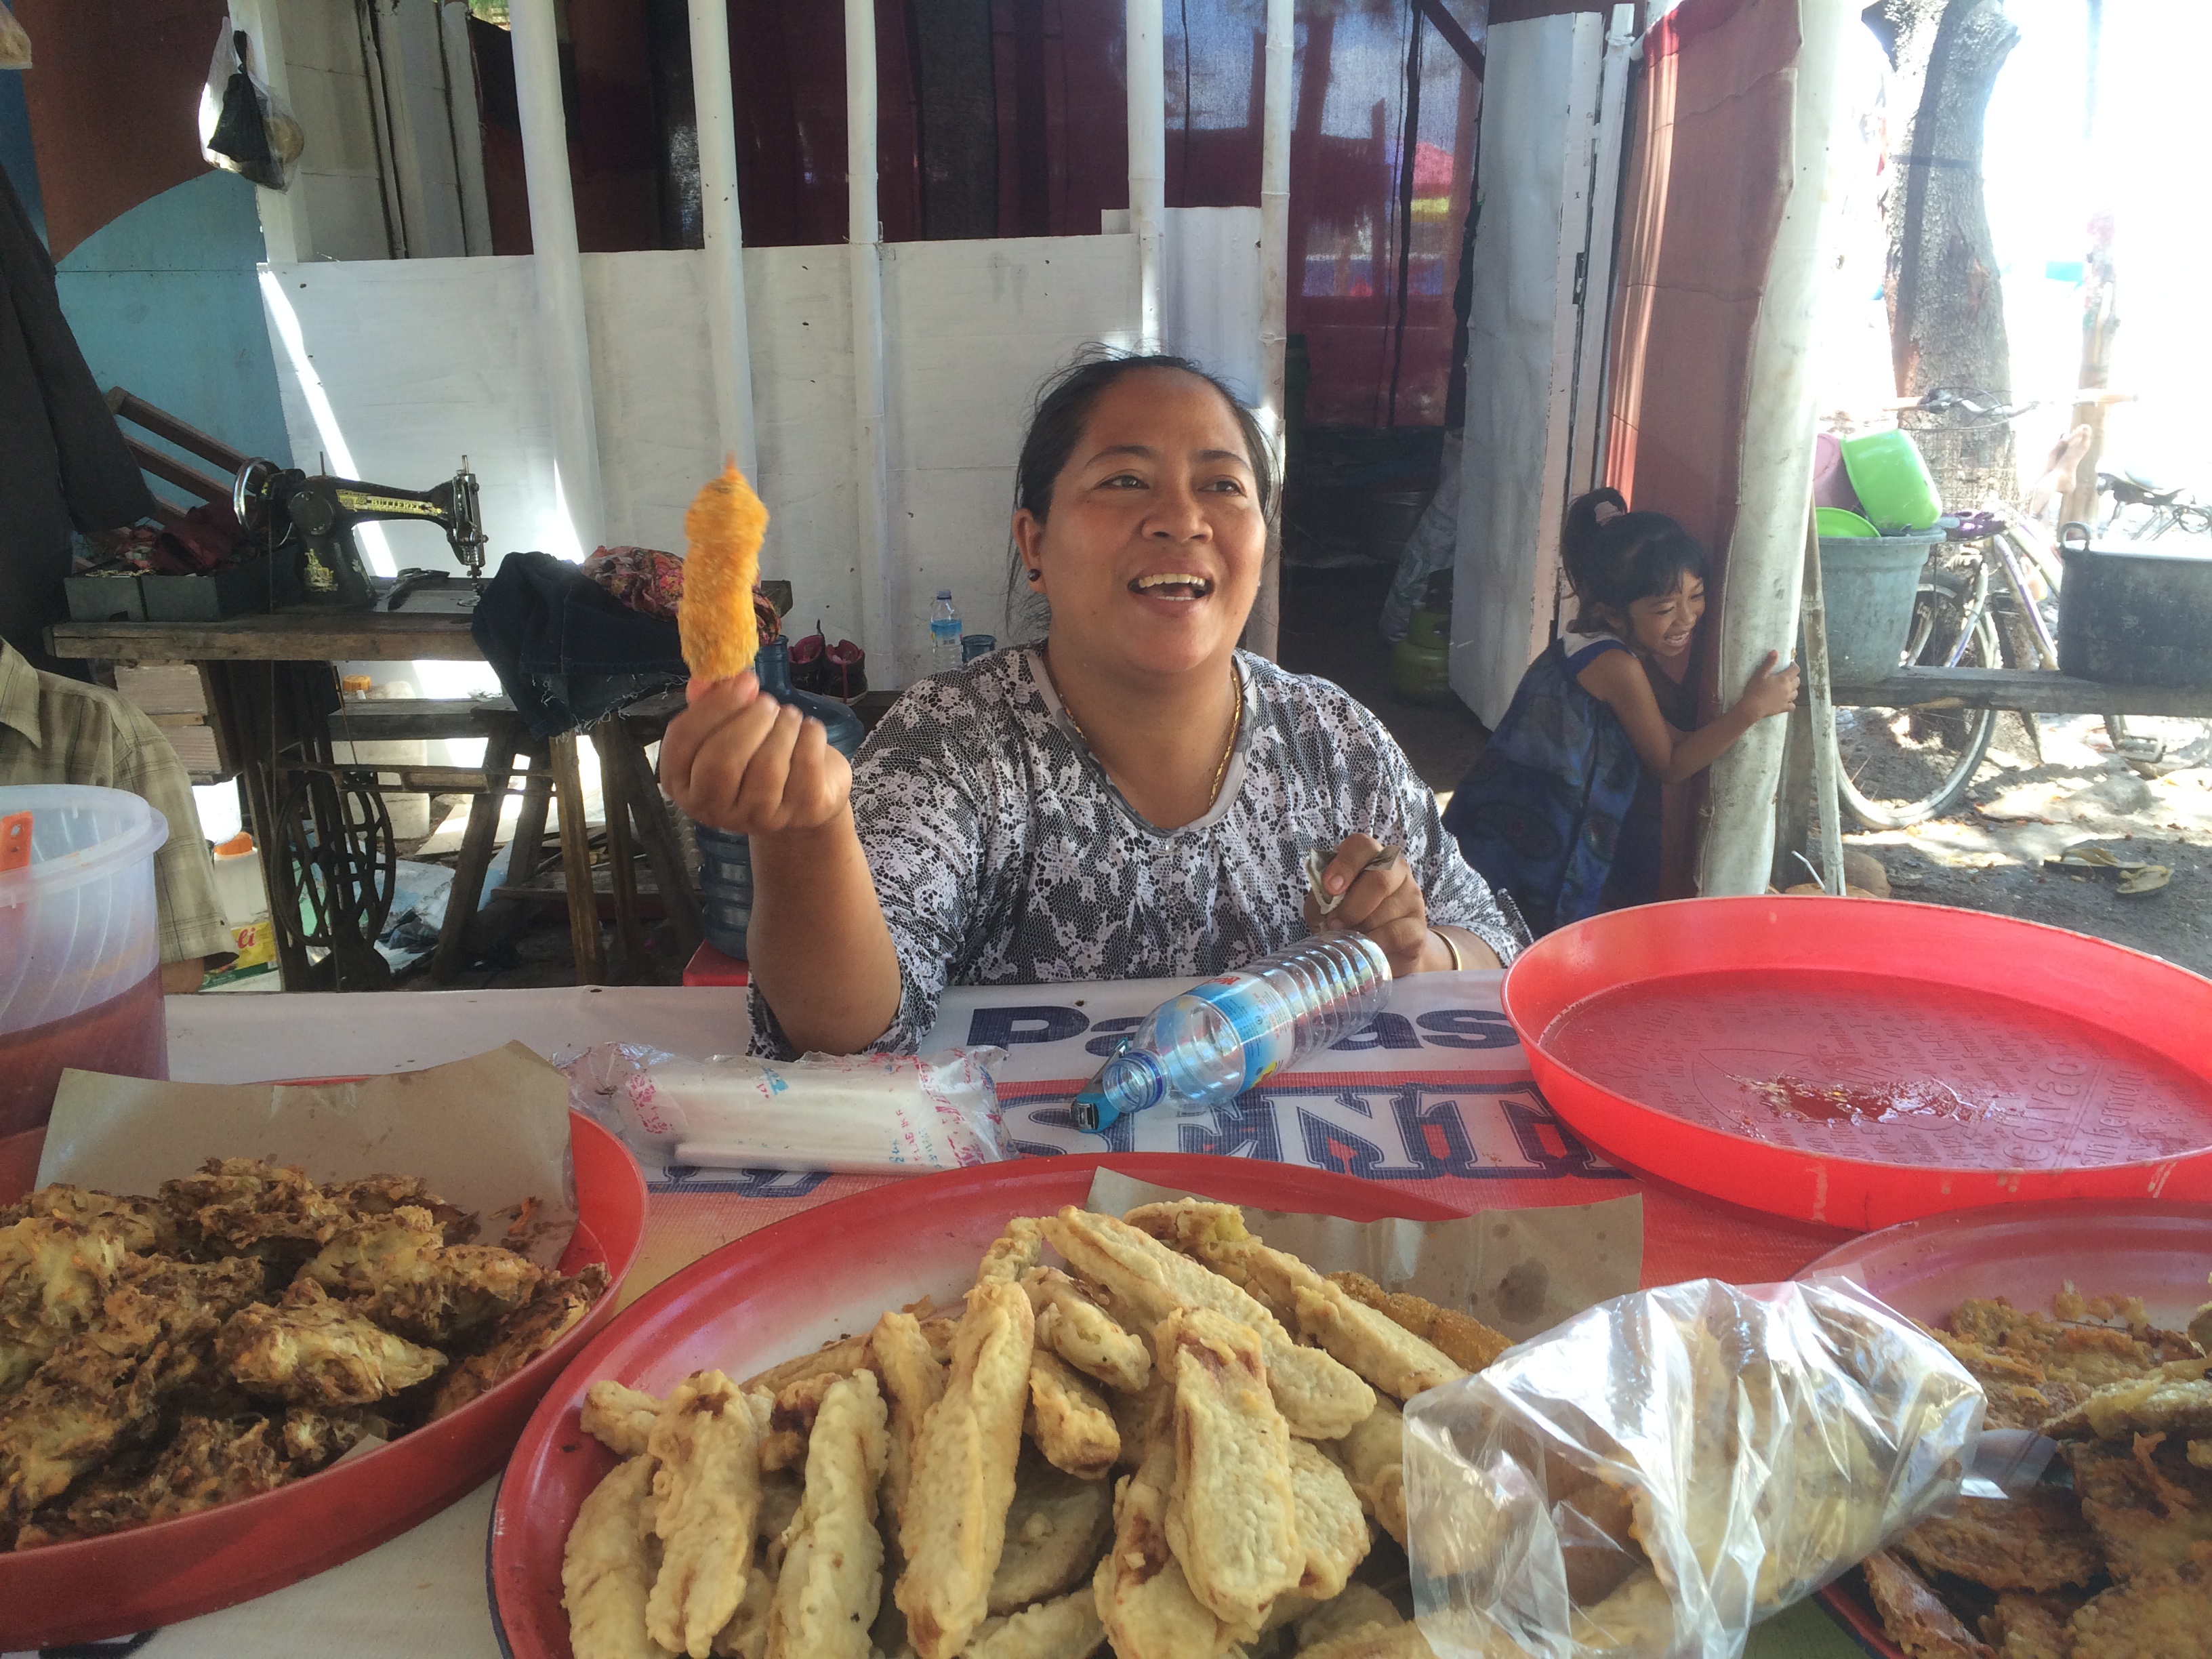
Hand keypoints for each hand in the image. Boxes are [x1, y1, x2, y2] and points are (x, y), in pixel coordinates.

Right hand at [658, 672, 851, 836]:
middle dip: (749, 721)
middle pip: (722, 761)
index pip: (682, 743)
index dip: (712, 707)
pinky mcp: (801, 814)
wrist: (805, 796)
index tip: (741, 683)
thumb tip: (714, 676)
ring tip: (790, 716)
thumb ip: (712, 700)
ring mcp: (758, 817)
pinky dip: (810, 737)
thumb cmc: (757, 754)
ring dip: (783, 727)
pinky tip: (809, 730)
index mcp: (682, 783)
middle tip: (768, 703)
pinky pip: (806, 766)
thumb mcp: (729, 727)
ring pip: (767, 766)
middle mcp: (713, 808)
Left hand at [1301, 834, 1431, 977]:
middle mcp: (1396, 871)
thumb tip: (1323, 907)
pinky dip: (1373, 943)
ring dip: (1359, 929)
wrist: (1383, 950)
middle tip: (1334, 924)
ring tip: (1349, 938)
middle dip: (1351, 905)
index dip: (1345, 864)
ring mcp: (1411, 898)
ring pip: (1383, 912)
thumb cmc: (1349, 919)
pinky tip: (1365, 948)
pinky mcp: (1418, 928)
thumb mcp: (1327, 906)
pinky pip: (1394, 934)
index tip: (1330, 888)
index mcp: (1370, 857)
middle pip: (1379, 878)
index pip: (1362, 846)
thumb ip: (1321, 900)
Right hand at [1739, 650, 1800, 719]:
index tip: (1788, 665)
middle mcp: (1788, 689)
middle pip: (1797, 681)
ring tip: (1786, 688)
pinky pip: (1792, 705)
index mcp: (1784, 679)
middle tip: (1786, 676)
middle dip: (1794, 677)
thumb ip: (1768, 663)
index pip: (1795, 670)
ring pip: (1796, 693)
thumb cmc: (1755, 690)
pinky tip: (1786, 701)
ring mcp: (1787, 699)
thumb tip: (1775, 651)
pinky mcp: (1783, 708)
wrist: (1752, 708)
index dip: (1793, 666)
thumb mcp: (1760, 674)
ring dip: (1793, 689)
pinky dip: (1791, 703)